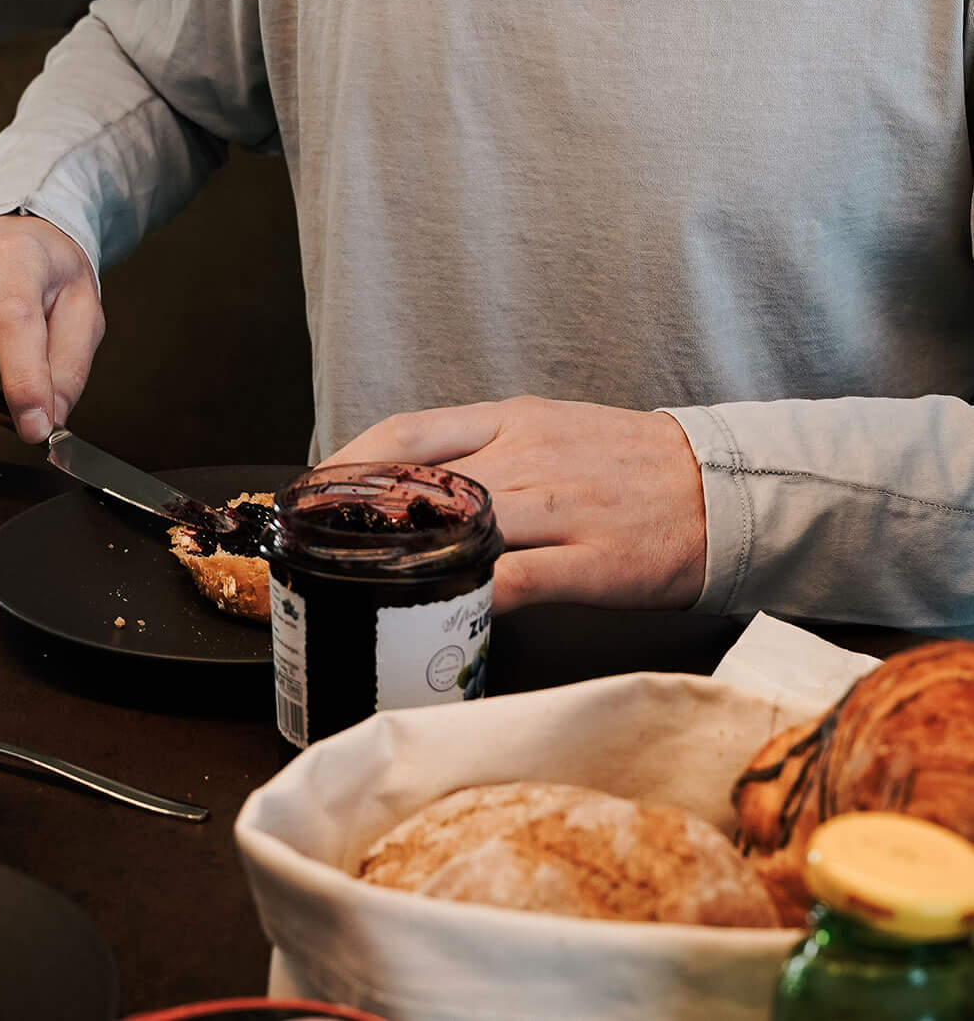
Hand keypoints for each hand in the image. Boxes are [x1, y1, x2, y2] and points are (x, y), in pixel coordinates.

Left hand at [320, 395, 705, 613]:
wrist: (724, 483)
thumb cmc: (628, 463)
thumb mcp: (549, 431)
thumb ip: (486, 453)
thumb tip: (415, 485)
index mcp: (510, 421)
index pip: (408, 433)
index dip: (349, 463)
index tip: (310, 492)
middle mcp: (526, 456)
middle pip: (420, 483)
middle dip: (362, 520)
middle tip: (318, 551)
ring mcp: (561, 509)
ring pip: (462, 527)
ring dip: (406, 558)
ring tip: (358, 586)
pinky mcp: (595, 560)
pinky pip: (519, 579)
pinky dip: (474, 595)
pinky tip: (439, 614)